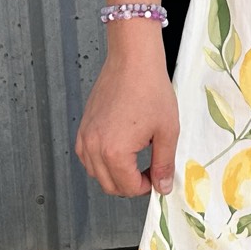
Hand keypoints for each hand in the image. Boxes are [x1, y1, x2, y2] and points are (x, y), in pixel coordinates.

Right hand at [75, 30, 179, 197]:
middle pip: (109, 186)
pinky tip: (117, 150)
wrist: (133, 61)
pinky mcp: (83, 126)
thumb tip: (162, 187)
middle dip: (130, 184)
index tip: (157, 175)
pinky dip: (99, 161)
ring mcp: (85, 136)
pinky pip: (86, 156)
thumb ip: (164, 164)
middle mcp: (94, 147)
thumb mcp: (167, 131)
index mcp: (114, 152)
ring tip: (134, 159)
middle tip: (148, 170)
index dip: (146, 186)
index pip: (128, 188)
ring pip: (95, 173)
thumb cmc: (151, 90)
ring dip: (114, 174)